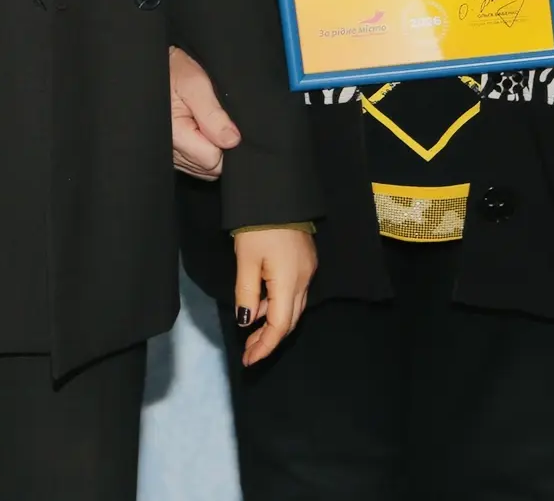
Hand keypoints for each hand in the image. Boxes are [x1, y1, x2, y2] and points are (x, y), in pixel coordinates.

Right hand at [170, 45, 240, 179]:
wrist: (153, 68)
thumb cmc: (173, 72)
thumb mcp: (195, 84)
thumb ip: (212, 114)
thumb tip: (232, 140)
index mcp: (175, 136)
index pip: (213, 160)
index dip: (225, 142)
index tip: (224, 121)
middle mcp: (170, 152)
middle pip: (209, 168)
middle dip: (219, 147)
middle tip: (214, 118)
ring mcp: (170, 156)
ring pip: (204, 168)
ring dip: (211, 148)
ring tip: (205, 121)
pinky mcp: (171, 154)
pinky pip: (195, 164)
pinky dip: (203, 150)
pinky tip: (200, 129)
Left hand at [233, 228, 316, 366]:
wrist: (278, 194)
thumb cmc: (258, 226)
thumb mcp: (245, 260)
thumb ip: (246, 293)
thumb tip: (247, 321)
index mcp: (290, 282)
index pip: (280, 326)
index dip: (265, 346)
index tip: (248, 360)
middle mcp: (304, 280)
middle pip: (290, 320)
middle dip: (269, 339)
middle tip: (248, 351)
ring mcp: (308, 270)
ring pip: (294, 307)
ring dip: (274, 322)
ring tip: (251, 331)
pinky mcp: (306, 261)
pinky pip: (294, 292)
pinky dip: (279, 304)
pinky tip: (263, 304)